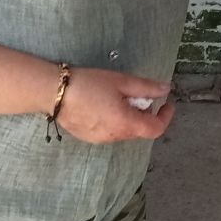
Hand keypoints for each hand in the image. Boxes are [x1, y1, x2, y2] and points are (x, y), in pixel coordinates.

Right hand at [55, 68, 174, 144]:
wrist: (53, 92)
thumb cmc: (89, 84)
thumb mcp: (121, 81)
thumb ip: (146, 88)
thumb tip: (165, 90)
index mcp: (126, 124)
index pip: (155, 129)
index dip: (165, 117)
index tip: (167, 103)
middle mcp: (114, 137)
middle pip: (139, 130)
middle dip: (145, 114)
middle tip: (139, 95)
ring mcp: (100, 139)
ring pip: (124, 131)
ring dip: (129, 118)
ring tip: (119, 98)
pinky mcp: (88, 137)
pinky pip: (109, 132)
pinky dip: (115, 121)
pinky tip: (104, 105)